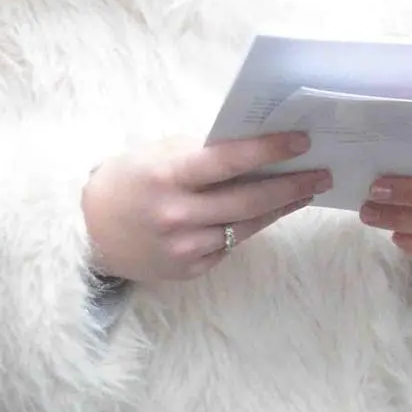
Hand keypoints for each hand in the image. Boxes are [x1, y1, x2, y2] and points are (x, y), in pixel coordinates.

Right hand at [82, 133, 327, 286]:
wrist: (88, 231)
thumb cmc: (130, 180)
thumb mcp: (159, 155)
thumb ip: (203, 153)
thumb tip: (258, 148)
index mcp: (168, 177)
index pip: (228, 161)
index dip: (268, 150)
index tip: (303, 141)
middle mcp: (177, 215)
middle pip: (249, 200)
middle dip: (292, 185)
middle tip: (323, 173)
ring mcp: (183, 248)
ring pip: (246, 226)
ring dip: (280, 207)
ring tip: (306, 191)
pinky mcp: (188, 270)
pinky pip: (229, 246)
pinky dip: (246, 228)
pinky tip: (265, 213)